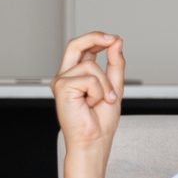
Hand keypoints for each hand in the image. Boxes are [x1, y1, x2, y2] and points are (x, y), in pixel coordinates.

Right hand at [52, 32, 124, 151]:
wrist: (94, 140)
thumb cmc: (100, 121)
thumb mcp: (114, 87)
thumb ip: (115, 64)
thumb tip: (116, 43)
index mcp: (77, 75)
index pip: (83, 49)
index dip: (97, 39)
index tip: (114, 39)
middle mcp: (66, 76)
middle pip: (75, 45)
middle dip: (94, 37)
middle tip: (112, 39)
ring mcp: (62, 81)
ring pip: (91, 65)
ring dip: (105, 85)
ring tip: (102, 100)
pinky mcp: (62, 87)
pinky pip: (90, 79)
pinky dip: (99, 91)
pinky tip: (92, 104)